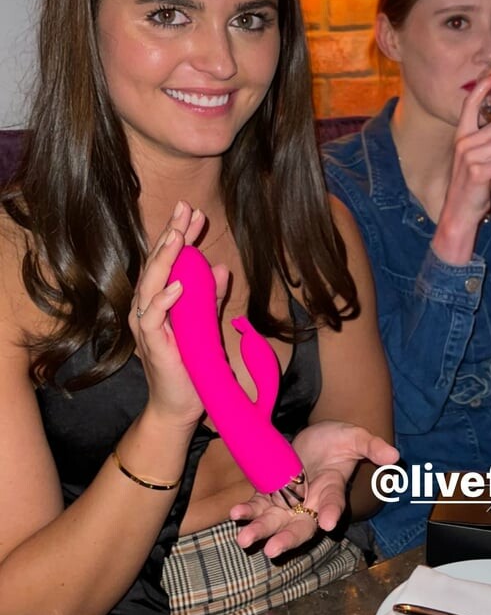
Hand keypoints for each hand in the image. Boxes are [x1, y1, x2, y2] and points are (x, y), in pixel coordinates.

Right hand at [131, 201, 228, 429]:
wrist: (179, 406)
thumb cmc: (190, 366)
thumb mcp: (205, 326)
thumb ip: (210, 298)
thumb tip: (221, 268)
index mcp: (159, 301)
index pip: (167, 262)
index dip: (179, 236)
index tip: (193, 212)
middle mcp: (147, 309)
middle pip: (156, 265)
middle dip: (171, 235)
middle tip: (185, 209)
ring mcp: (146, 326)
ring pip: (150, 284)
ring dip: (165, 260)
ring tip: (178, 237)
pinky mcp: (152, 345)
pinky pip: (154, 318)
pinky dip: (164, 300)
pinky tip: (177, 285)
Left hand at [230, 421, 397, 558]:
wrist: (316, 438)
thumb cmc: (338, 441)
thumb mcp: (355, 438)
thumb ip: (371, 446)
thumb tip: (395, 455)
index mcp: (332, 489)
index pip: (333, 503)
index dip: (331, 512)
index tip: (328, 523)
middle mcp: (310, 502)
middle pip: (300, 526)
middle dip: (287, 538)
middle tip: (274, 549)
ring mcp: (288, 500)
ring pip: (274, 522)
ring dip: (259, 530)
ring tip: (244, 539)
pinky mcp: (270, 492)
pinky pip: (257, 506)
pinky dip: (246, 511)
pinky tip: (235, 515)